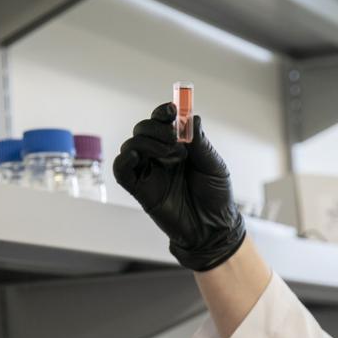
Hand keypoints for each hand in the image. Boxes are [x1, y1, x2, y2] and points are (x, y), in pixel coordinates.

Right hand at [113, 102, 245, 271]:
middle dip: (155, 127)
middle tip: (173, 137)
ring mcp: (149, 172)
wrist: (213, 228)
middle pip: (143, 129)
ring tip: (170, 154)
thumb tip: (192, 118)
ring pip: (131, 145)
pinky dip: (124, 159)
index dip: (163, 112)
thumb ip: (201, 143)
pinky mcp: (140, 189)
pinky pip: (121, 170)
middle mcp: (161, 157)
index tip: (172, 109)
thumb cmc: (216, 197)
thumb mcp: (214, 166)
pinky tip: (138, 157)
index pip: (163, 122)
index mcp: (178, 147)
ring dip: (147, 142)